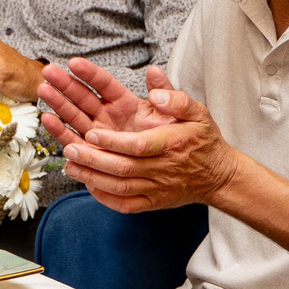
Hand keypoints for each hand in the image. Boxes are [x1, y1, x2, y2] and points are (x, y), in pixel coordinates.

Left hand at [44, 64, 239, 213]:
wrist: (218, 175)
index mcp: (171, 144)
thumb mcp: (198, 112)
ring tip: (69, 165)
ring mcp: (156, 189)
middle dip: (93, 159)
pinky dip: (105, 198)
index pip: (139, 145)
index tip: (92, 133)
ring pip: (119, 187)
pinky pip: (125, 205)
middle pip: (123, 168)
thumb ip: (176, 97)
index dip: (114, 141)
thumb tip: (154, 83)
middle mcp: (162, 169)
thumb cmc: (204, 140)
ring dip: (92, 177)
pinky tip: (87, 185)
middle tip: (69, 149)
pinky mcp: (152, 203)